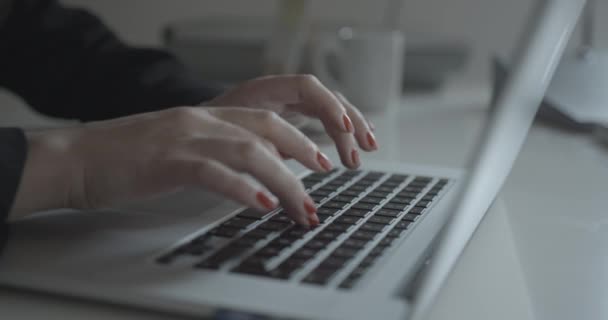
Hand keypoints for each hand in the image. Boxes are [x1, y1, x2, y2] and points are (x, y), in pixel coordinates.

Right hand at [10, 75, 377, 226]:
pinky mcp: (167, 162)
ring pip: (250, 151)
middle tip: (327, 176)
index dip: (300, 137)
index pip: (267, 118)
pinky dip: (244, 189)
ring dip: (285, 180)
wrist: (76, 158)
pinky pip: (215, 173)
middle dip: (305, 152)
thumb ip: (217, 153)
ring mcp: (185, 139)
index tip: (321, 159)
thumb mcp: (181, 148)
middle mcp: (202, 121)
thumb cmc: (127, 158)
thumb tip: (254, 172)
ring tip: (304, 205)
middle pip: (269, 128)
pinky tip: (263, 206)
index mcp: (207, 116)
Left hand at [207, 75, 377, 166]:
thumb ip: (259, 155)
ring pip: (329, 109)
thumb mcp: (230, 144)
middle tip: (360, 153)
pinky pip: (322, 120)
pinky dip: (339, 134)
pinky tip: (352, 148)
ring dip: (350, 130)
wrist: (192, 132)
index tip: (342, 130)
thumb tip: (284, 184)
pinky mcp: (290, 119)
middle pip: (325, 98)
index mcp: (262, 91)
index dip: (328, 105)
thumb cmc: (207, 137)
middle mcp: (280, 94)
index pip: (306, 87)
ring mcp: (287, 105)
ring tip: (365, 153)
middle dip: (348, 124)